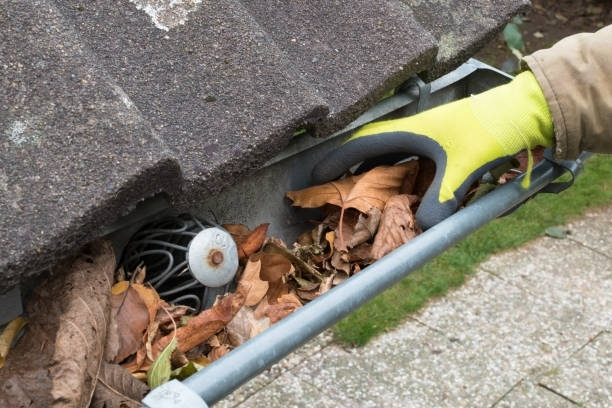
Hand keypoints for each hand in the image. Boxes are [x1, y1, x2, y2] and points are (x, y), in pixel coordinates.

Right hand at [312, 71, 553, 228]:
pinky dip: (391, 170)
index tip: (315, 175)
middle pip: (367, 146)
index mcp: (408, 132)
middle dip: (345, 165)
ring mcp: (424, 134)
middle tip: (329, 185)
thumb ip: (441, 200)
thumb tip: (420, 231)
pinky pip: (403, 156)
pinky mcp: (438, 141)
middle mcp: (411, 131)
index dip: (336, 160)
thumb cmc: (489, 133)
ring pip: (385, 151)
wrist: (520, 112)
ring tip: (354, 189)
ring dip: (368, 167)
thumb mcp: (464, 168)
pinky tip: (394, 186)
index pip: (361, 144)